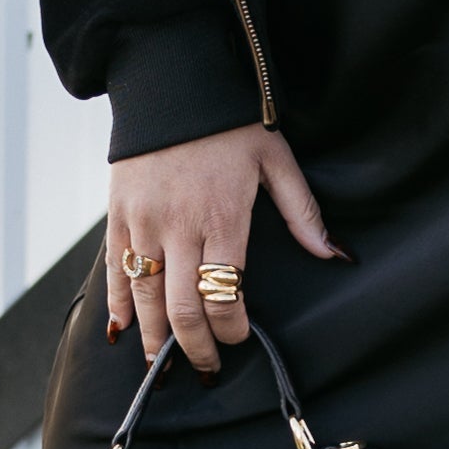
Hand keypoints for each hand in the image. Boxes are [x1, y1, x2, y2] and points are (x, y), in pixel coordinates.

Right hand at [106, 121, 335, 375]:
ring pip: (145, 298)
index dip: (232, 328)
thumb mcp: (276, 158)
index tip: (239, 336)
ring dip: (154, 338)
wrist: (170, 82)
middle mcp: (179, 227)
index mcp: (222, 217)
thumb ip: (303, 212)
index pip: (226, 294)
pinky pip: (115, 270)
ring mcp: (143, 223)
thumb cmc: (228, 121)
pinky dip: (118, 305)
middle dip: (196, 347)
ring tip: (163, 363)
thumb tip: (334, 254)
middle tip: (205, 367)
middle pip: (182, 309)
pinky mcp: (118, 215)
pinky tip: (123, 330)